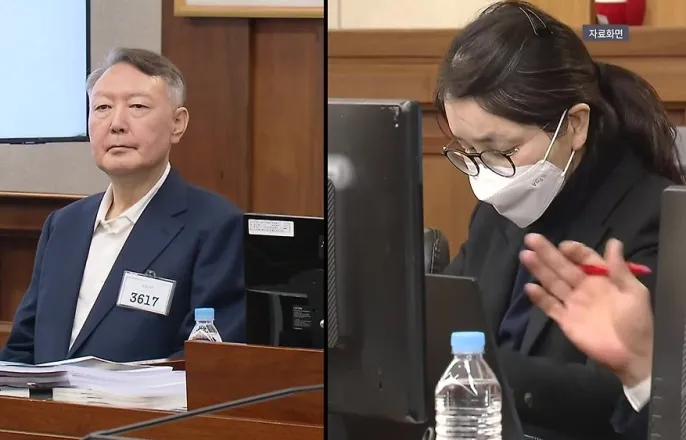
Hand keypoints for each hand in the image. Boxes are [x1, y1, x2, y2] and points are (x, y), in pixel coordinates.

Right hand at [519, 233, 653, 385]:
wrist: (633, 355)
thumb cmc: (637, 322)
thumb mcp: (634, 293)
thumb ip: (620, 269)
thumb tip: (613, 242)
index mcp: (602, 278)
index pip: (584, 259)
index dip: (574, 251)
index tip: (563, 246)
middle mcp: (584, 287)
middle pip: (562, 267)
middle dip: (547, 253)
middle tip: (531, 239)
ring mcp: (573, 303)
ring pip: (552, 282)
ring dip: (539, 269)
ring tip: (525, 256)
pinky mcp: (565, 320)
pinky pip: (549, 306)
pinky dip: (539, 297)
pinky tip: (529, 287)